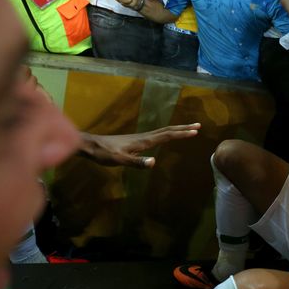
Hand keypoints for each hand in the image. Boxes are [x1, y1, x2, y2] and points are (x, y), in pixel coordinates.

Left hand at [80, 123, 200, 167]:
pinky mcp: (136, 141)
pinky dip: (167, 134)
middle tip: (198, 125)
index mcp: (144, 141)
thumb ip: (137, 162)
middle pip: (168, 131)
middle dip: (183, 128)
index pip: (167, 136)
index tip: (195, 131)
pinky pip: (157, 135)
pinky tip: (167, 136)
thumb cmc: (104, 154)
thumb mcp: (120, 160)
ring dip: (177, 130)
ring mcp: (140, 138)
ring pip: (163, 131)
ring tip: (188, 129)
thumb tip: (154, 162)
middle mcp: (144, 137)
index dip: (181, 134)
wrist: (91, 145)